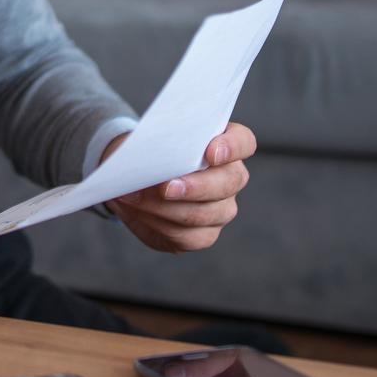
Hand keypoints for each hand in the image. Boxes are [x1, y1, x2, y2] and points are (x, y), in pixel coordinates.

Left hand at [105, 125, 255, 253]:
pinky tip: (142, 213)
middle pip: (230, 182)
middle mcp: (229, 177)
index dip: (231, 147)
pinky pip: (191, 238)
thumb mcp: (145, 139)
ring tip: (137, 198)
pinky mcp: (204, 234)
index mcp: (223, 144)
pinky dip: (161, 225)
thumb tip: (148, 156)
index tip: (210, 152)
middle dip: (196, 186)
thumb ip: (155, 142)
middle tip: (166, 187)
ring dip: (170, 208)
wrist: (133, 179)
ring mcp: (221, 208)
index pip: (243, 142)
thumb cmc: (146, 151)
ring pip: (208, 213)